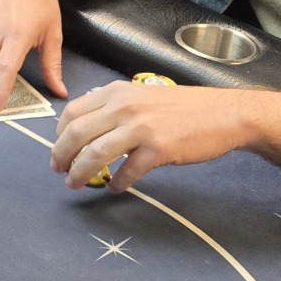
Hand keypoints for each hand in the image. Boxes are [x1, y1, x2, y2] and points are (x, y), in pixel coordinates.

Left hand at [52, 83, 249, 191]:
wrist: (223, 113)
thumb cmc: (182, 107)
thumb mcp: (141, 95)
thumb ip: (115, 107)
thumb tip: (87, 128)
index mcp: (116, 92)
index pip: (72, 111)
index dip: (58, 134)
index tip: (58, 148)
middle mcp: (124, 106)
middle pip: (76, 133)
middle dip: (61, 155)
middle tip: (58, 170)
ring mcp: (141, 127)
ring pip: (96, 153)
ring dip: (80, 172)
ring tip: (75, 183)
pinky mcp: (159, 148)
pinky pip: (128, 171)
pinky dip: (117, 182)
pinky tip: (115, 187)